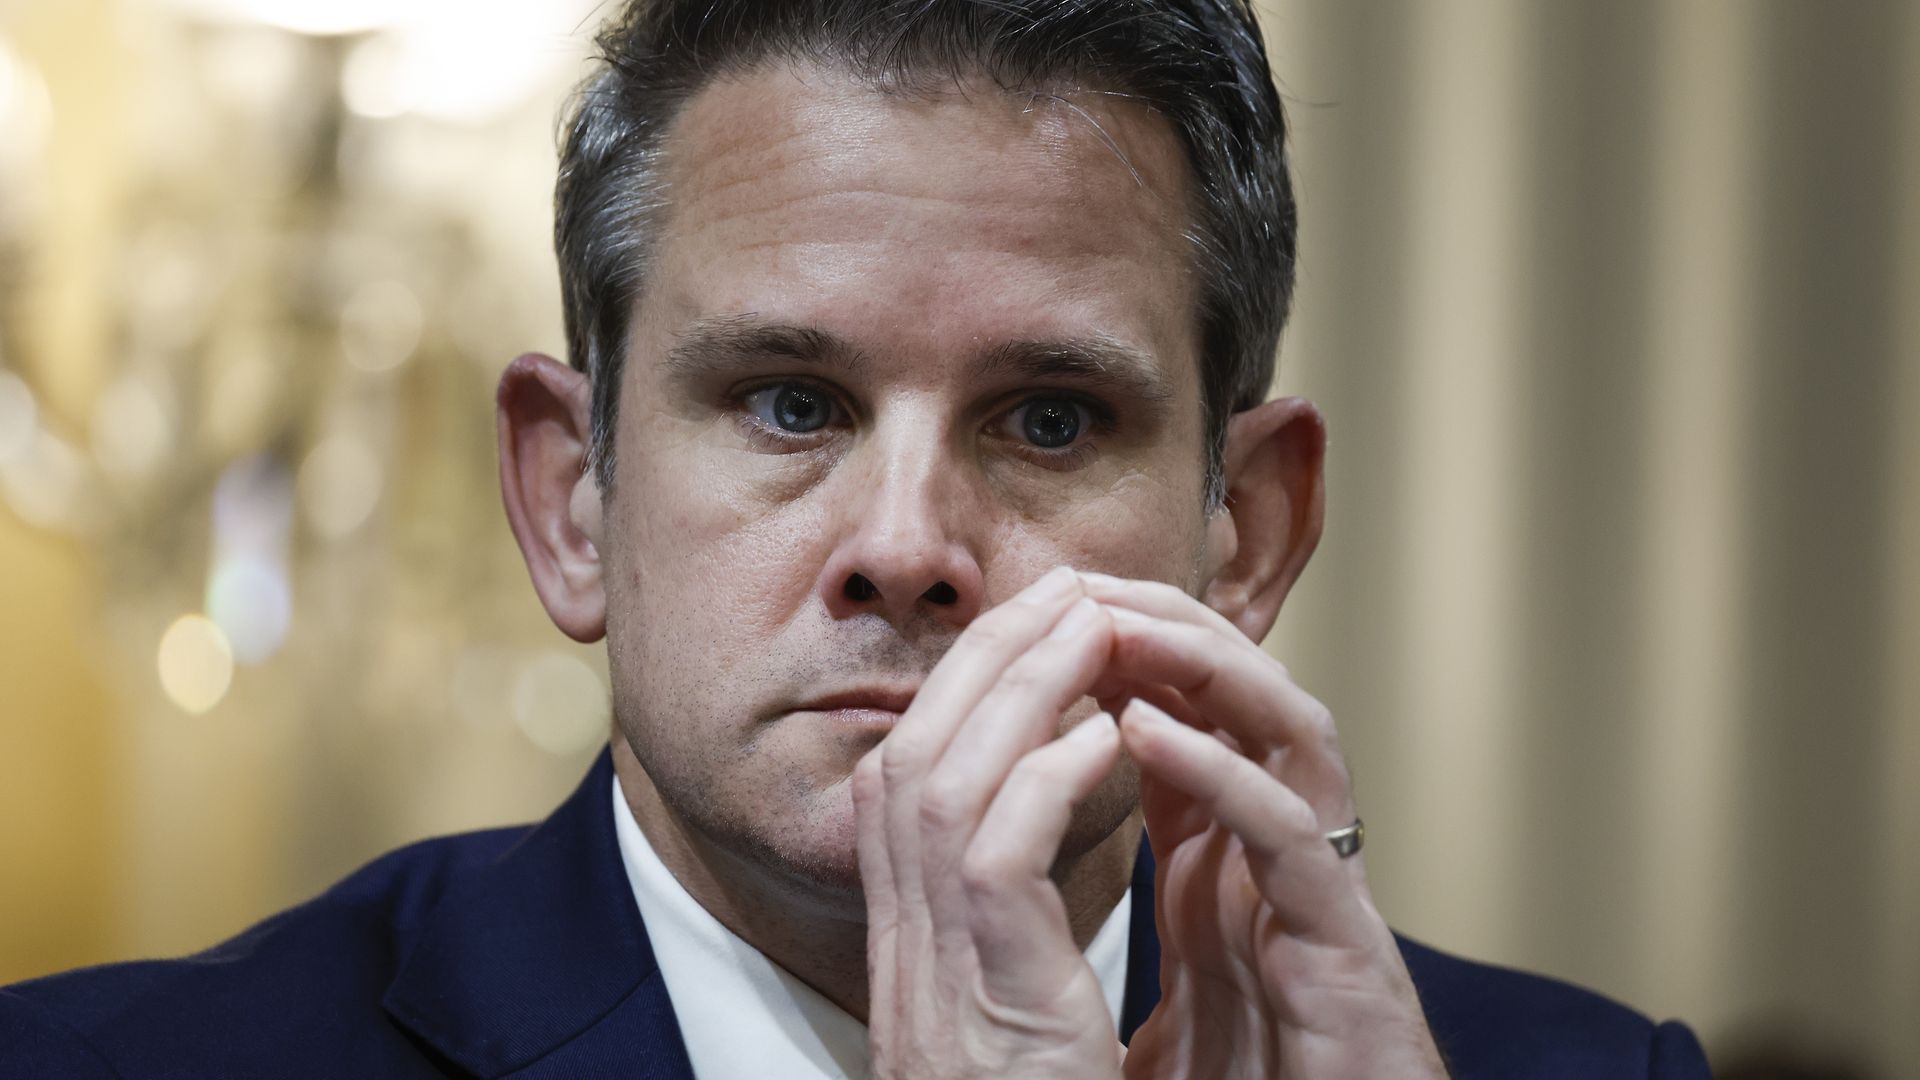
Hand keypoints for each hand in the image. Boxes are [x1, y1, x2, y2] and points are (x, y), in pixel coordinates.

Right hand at [853, 566, 1124, 1079]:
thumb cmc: (1011, 1078)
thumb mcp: (989, 965)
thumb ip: (997, 876)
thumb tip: (1039, 777)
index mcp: (900, 896)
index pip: (918, 744)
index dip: (979, 669)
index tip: (1043, 618)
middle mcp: (895, 904)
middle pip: (921, 732)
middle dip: (993, 648)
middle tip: (1067, 588)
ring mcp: (930, 935)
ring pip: (950, 766)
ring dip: (1024, 684)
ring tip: (1094, 626)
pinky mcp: (983, 969)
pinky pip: (1002, 843)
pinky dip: (1050, 774)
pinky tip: (1108, 735)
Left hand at [1077, 573, 1447, 1079]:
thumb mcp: (1172, 982)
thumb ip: (1140, 918)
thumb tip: (1054, 895)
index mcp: (1230, 857)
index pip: (1184, 721)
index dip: (1122, 657)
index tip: (1042, 615)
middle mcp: (1283, 852)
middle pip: (1242, 698)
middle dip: (1165, 628)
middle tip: (1079, 586)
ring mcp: (1321, 888)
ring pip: (1288, 731)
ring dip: (1205, 666)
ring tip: (1116, 624)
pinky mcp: (1344, 944)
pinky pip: (1287, 833)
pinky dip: (1220, 771)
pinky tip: (1146, 733)